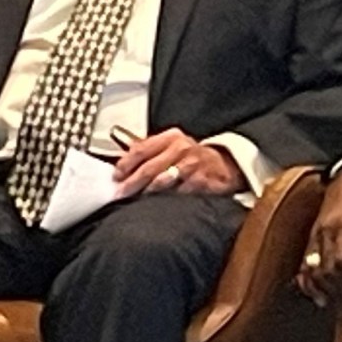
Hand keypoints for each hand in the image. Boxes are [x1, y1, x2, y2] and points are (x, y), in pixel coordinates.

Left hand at [113, 128, 242, 198]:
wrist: (225, 165)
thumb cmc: (192, 158)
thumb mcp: (172, 146)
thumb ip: (148, 151)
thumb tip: (120, 166)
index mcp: (171, 137)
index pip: (141, 149)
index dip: (126, 164)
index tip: (116, 176)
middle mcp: (182, 148)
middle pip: (149, 167)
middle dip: (131, 183)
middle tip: (121, 193)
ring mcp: (193, 165)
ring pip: (162, 181)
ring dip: (147, 192)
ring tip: (138, 198)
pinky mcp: (202, 181)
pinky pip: (178, 193)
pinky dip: (167, 199)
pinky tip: (160, 204)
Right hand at [298, 169, 341, 305]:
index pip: (341, 261)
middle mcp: (324, 232)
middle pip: (324, 270)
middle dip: (337, 289)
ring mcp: (314, 235)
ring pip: (309, 270)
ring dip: (322, 288)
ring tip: (335, 300)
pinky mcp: (310, 237)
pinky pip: (303, 264)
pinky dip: (308, 281)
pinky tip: (315, 293)